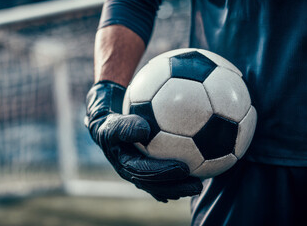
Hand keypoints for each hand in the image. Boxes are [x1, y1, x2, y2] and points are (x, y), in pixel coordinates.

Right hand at [85, 81, 202, 201]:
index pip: (144, 172)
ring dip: (180, 186)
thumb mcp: (111, 120)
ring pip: (161, 183)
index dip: (163, 173)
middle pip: (156, 184)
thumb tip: (144, 129)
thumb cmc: (110, 119)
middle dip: (176, 187)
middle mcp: (133, 172)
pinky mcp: (147, 167)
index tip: (183, 168)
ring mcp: (140, 172)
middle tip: (197, 186)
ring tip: (201, 185)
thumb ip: (124, 126)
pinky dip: (179, 177)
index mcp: (124, 163)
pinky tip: (198, 174)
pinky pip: (165, 173)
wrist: (106, 123)